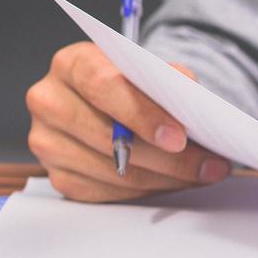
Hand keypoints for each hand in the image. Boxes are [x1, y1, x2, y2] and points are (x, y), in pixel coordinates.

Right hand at [25, 41, 230, 201]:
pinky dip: (148, 189)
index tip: (179, 137)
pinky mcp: (57, 176)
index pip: (103, 86)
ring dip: (166, 178)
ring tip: (202, 174)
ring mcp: (48, 141)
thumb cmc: (128, 86)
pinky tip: (174, 181)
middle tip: (209, 165)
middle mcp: (50, 101)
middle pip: (109, 138)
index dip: (143, 114)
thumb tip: (194, 103)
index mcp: (71, 64)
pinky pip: (108, 192)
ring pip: (114, 172)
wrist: (103, 105)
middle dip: (168, 158)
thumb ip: (169, 80)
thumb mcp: (147, 71)